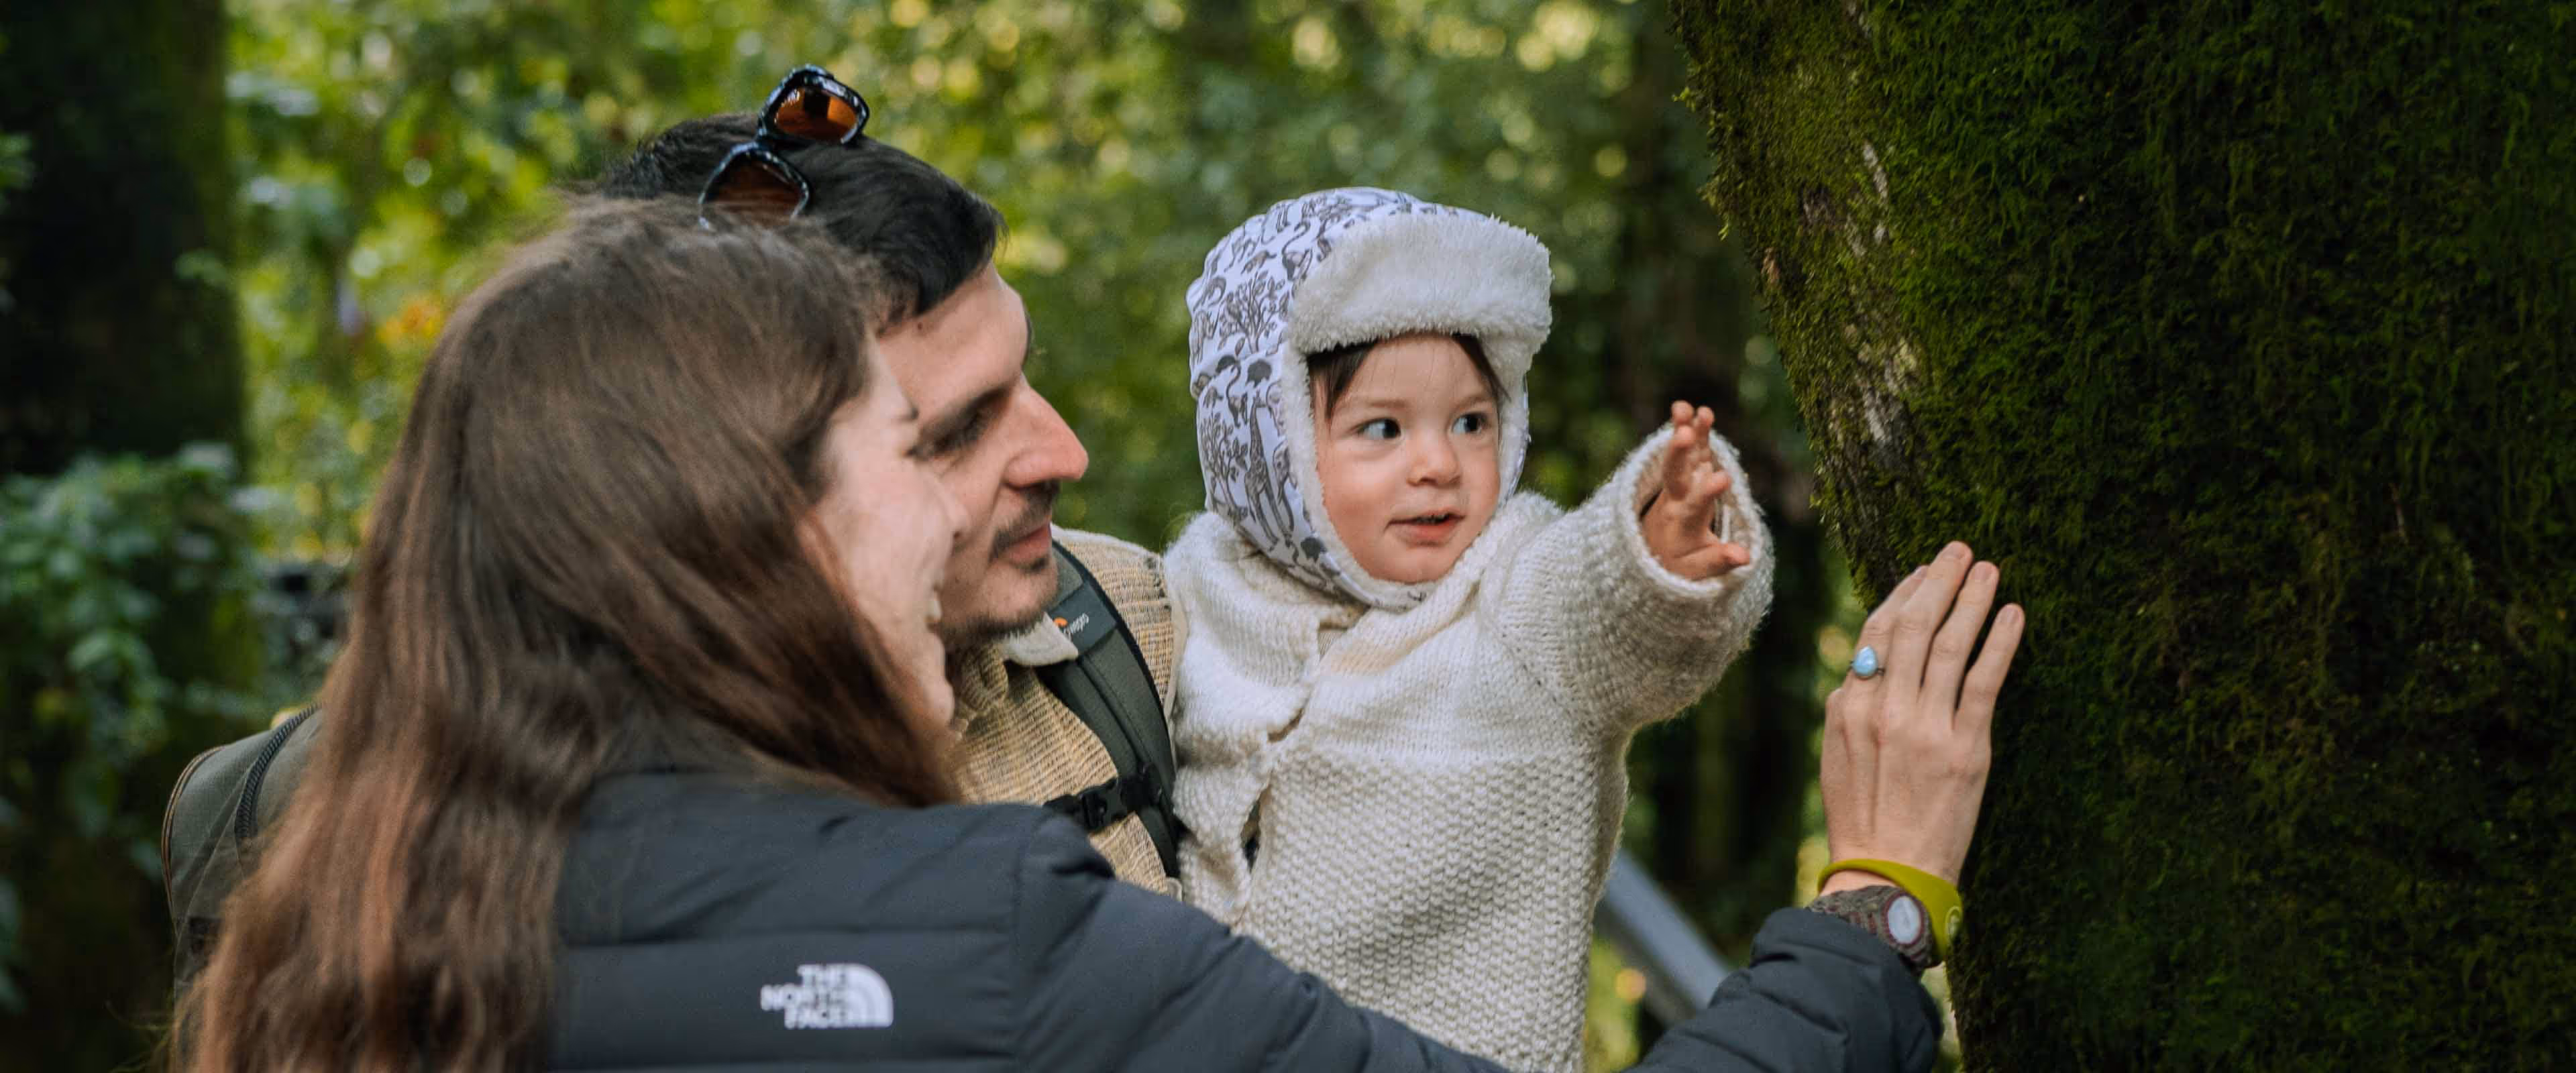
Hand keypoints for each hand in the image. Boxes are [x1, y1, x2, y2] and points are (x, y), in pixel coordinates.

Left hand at [1641, 401, 1752, 580]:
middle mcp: (1675, 499)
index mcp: (1681, 523)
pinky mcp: (1686, 475)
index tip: (1722, 479)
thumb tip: (1745, 557)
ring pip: (1681, 455)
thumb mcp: (1696, 572)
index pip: (1695, 506)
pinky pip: (1691, 451)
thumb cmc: (1677, 565)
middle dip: (1679, 453)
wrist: (1653, 554)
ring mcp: (1679, 484)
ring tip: (1686, 408)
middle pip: (1674, 474)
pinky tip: (1699, 411)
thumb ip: (1718, 561)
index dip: (1707, 493)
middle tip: (1683, 433)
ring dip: (1683, 431)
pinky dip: (1694, 432)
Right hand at [1818, 542, 2025, 894]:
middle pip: (1912, 627)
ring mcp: (1924, 726)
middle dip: (1938, 581)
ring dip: (1971, 599)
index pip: (1876, 634)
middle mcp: (1884, 709)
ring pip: (1949, 644)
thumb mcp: (1839, 756)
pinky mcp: (1964, 748)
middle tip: (1959, 550)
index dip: (1902, 596)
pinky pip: (1984, 681)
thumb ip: (1851, 709)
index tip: (1922, 573)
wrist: (1885, 874)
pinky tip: (2014, 615)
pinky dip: (2000, 642)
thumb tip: (1863, 670)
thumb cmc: (1862, 820)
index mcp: (1849, 707)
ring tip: (1990, 569)